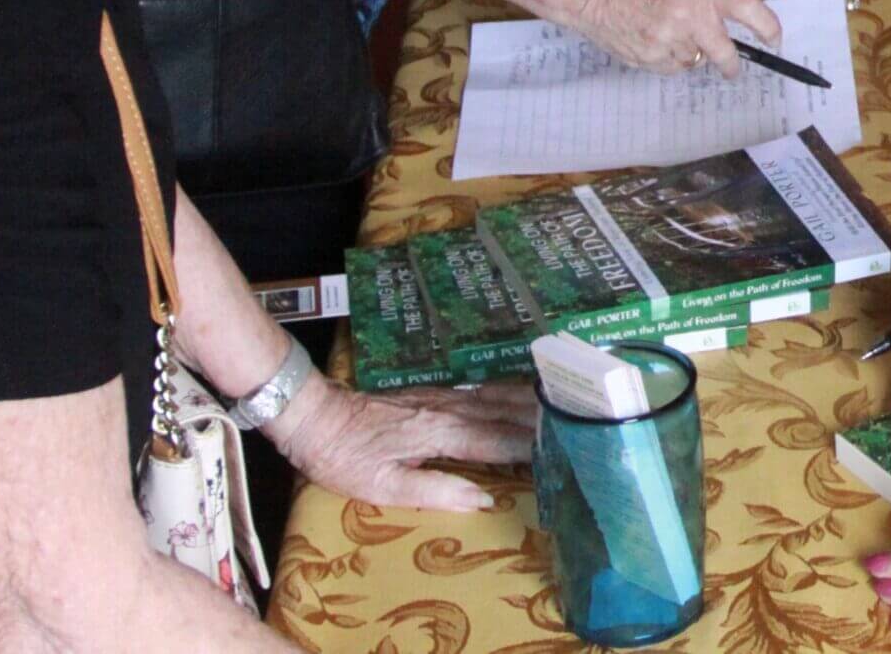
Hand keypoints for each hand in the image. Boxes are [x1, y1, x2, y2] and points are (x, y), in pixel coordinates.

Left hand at [265, 377, 535, 512]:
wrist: (313, 414)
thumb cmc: (344, 456)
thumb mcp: (381, 486)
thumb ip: (434, 490)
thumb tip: (483, 500)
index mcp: (439, 434)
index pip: (496, 441)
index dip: (529, 447)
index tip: (562, 450)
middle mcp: (447, 409)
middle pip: (503, 411)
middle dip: (540, 417)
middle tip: (577, 419)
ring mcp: (440, 396)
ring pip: (494, 396)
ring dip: (528, 400)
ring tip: (560, 402)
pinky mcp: (431, 392)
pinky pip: (480, 391)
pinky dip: (506, 392)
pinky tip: (517, 393)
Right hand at [570, 0, 781, 76]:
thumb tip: (720, 13)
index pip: (750, 11)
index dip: (768, 28)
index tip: (774, 39)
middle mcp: (690, 20)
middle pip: (725, 56)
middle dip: (731, 64)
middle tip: (731, 67)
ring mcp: (667, 44)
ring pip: (693, 61)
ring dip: (688, 52)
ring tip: (663, 30)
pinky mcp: (647, 60)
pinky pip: (669, 67)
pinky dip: (666, 59)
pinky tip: (648, 38)